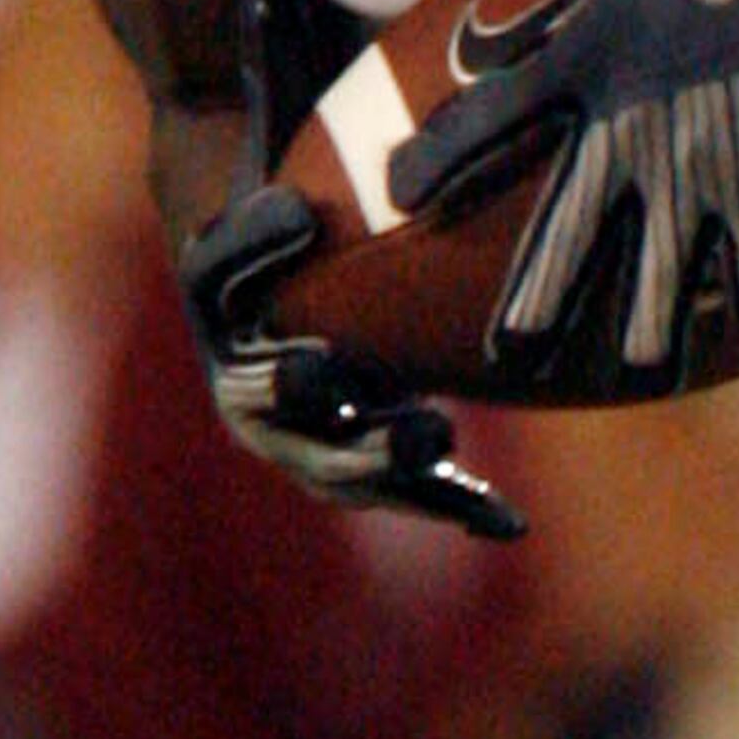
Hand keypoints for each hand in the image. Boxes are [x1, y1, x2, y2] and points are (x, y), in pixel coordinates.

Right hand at [179, 179, 525, 539]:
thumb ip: (250, 233)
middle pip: (327, 461)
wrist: (275, 316)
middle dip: (374, 454)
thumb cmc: (251, 276)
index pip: (258, 393)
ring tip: (474, 483)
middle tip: (425, 433)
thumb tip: (301, 213)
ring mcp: (338, 462)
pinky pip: (425, 492)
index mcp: (244, 392)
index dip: (281, 382)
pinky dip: (465, 506)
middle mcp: (290, 442)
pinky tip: (510, 525)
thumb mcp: (228, 251)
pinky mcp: (384, 467)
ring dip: (424, 486)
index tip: (316, 361)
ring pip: (381, 487)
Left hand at [388, 0, 738, 385]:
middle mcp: (626, 137)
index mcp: (580, 62)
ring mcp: (698, 172)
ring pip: (660, 275)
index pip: (484, 122)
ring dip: (645, 331)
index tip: (399, 188)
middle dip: (534, 302)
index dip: (436, 158)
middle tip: (509, 351)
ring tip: (632, 368)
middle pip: (564, 240)